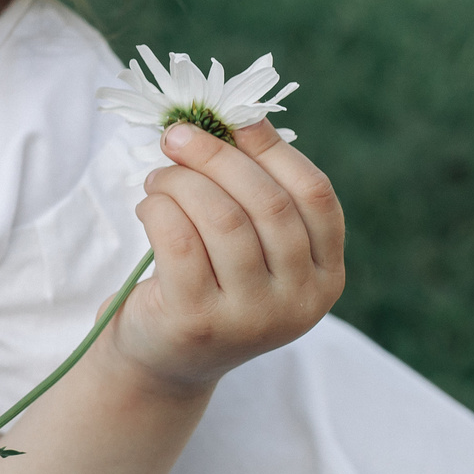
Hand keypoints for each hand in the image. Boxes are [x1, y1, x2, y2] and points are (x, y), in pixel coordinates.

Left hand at [109, 121, 345, 393]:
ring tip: (158, 178)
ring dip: (181, 182)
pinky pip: (178, 241)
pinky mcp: (199, 322)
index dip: (274, 149)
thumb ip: (253, 189)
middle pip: (267, 203)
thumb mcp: (248, 243)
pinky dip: (157, 208)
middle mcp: (300, 302)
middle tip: (177, 136)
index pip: (315, 196)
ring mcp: (252, 318)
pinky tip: (148, 208)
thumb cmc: (208, 283)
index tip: (234, 119)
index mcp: (325, 275)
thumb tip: (239, 114)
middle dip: (216, 156)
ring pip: (222, 218)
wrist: (165, 360)